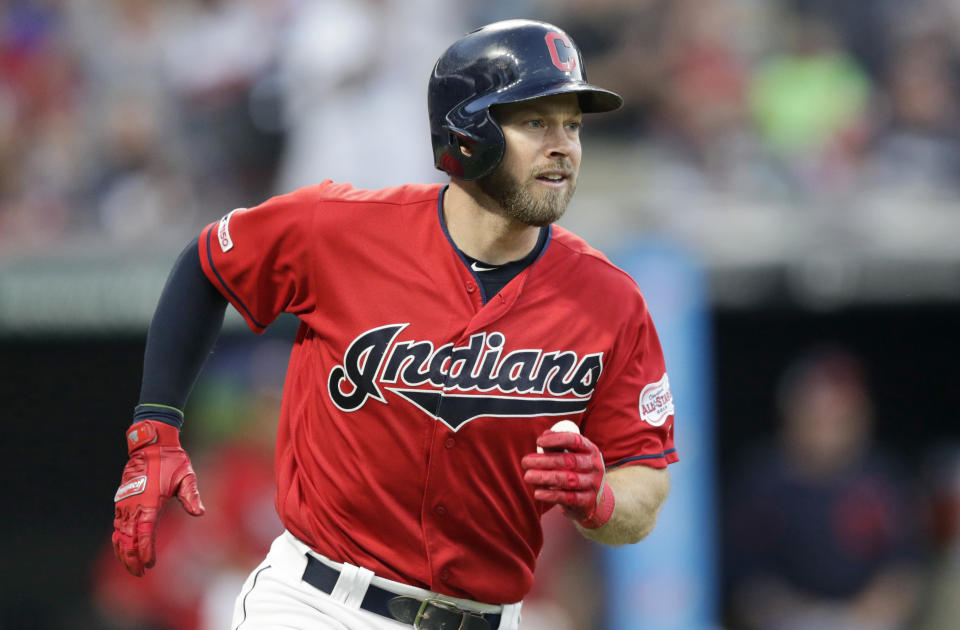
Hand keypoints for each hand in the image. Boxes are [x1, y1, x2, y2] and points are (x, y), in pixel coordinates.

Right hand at [112, 420, 204, 575]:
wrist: (151, 444)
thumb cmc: (171, 461)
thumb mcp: (186, 476)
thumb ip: (192, 495)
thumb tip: (200, 512)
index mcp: (150, 501)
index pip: (144, 533)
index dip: (145, 551)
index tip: (150, 564)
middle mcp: (134, 504)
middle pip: (128, 539)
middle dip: (132, 558)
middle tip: (140, 572)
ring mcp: (125, 503)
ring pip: (120, 534)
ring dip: (123, 552)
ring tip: (131, 566)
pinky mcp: (122, 500)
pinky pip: (117, 524)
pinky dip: (118, 539)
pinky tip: (122, 549)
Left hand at [521, 430, 614, 528]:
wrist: (591, 498)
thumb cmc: (575, 471)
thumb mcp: (570, 455)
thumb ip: (557, 446)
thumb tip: (544, 436)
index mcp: (590, 450)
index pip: (575, 440)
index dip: (556, 439)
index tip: (538, 442)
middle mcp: (595, 466)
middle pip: (569, 461)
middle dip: (545, 461)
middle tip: (526, 462)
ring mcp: (593, 484)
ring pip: (568, 480)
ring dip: (545, 477)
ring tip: (528, 476)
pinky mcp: (587, 501)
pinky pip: (568, 498)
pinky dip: (550, 496)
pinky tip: (537, 493)